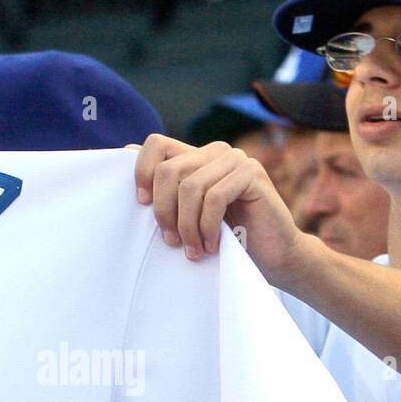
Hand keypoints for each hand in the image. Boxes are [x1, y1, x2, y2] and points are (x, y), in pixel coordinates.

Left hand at [133, 134, 305, 286]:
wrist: (274, 257)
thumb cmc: (227, 240)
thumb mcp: (188, 215)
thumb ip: (167, 189)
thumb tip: (126, 152)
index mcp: (197, 158)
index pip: (156, 144)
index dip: (142, 173)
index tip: (142, 205)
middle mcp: (215, 152)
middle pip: (168, 171)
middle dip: (164, 211)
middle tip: (172, 242)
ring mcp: (235, 160)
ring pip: (190, 187)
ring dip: (187, 226)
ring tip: (194, 250)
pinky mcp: (252, 174)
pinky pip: (214, 198)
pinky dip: (208, 226)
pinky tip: (212, 244)